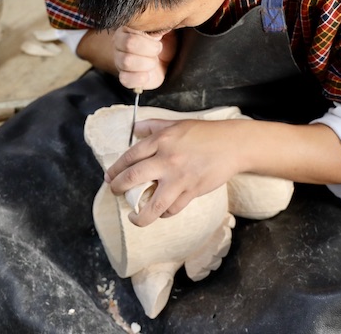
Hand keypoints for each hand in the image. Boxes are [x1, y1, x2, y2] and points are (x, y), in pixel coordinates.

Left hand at [105, 118, 240, 226]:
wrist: (232, 145)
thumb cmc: (204, 133)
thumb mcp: (176, 123)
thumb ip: (153, 126)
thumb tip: (134, 129)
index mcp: (161, 141)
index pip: (129, 157)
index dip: (115, 169)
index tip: (109, 177)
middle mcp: (166, 160)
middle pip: (133, 178)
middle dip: (118, 188)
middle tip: (115, 192)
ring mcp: (179, 178)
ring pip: (153, 204)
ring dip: (139, 215)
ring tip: (133, 217)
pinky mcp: (192, 191)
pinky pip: (172, 208)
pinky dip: (164, 213)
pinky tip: (160, 211)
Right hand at [113, 27, 176, 90]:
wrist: (165, 61)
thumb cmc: (164, 41)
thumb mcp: (166, 28)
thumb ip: (162, 23)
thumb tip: (164, 20)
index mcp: (128, 27)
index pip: (133, 28)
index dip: (149, 36)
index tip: (159, 37)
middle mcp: (119, 43)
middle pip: (129, 44)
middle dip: (150, 49)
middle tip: (158, 50)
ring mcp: (119, 60)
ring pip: (126, 61)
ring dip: (146, 63)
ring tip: (154, 62)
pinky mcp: (124, 77)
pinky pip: (125, 79)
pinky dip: (139, 78)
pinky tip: (148, 75)